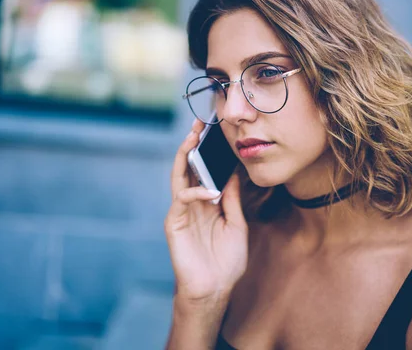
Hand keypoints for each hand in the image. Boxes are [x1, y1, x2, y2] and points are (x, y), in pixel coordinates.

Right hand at [164, 120, 247, 303]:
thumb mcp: (236, 224)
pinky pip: (181, 200)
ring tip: (192, 137)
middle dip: (192, 144)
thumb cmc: (226, 261)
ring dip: (185, 156)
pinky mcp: (174, 223)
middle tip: (199, 123)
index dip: (208, 152)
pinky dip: (195, 193)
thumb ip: (232, 199)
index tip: (217, 132)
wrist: (214, 288)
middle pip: (189, 167)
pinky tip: (210, 193)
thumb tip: (232, 173)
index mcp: (207, 202)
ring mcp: (182, 211)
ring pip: (179, 176)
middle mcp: (193, 203)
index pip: (205, 170)